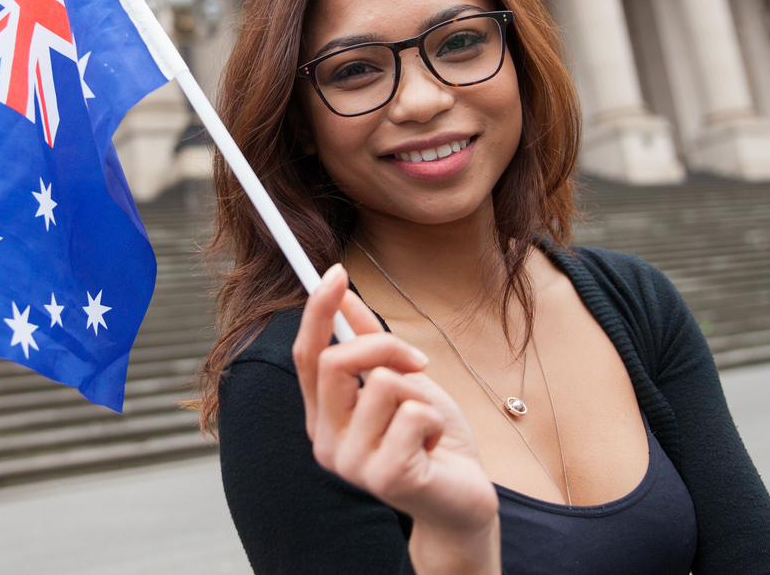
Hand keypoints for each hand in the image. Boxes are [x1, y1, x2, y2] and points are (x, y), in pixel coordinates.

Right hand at [292, 264, 500, 574]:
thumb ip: (368, 342)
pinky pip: (411, 414)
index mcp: (322, 415)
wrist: (462, 498)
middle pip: (336, 361)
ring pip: (382, 384)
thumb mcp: (401, 380)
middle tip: (420, 362)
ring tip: (426, 423)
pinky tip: (433, 445)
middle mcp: (325, 440)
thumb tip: (341, 295)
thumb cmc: (430, 439)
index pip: (307, 354)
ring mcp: (350, 462)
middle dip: (386, 346)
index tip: (335, 271)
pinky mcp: (384, 476)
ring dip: (419, 394)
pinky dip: (433, 419)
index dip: (317, 311)